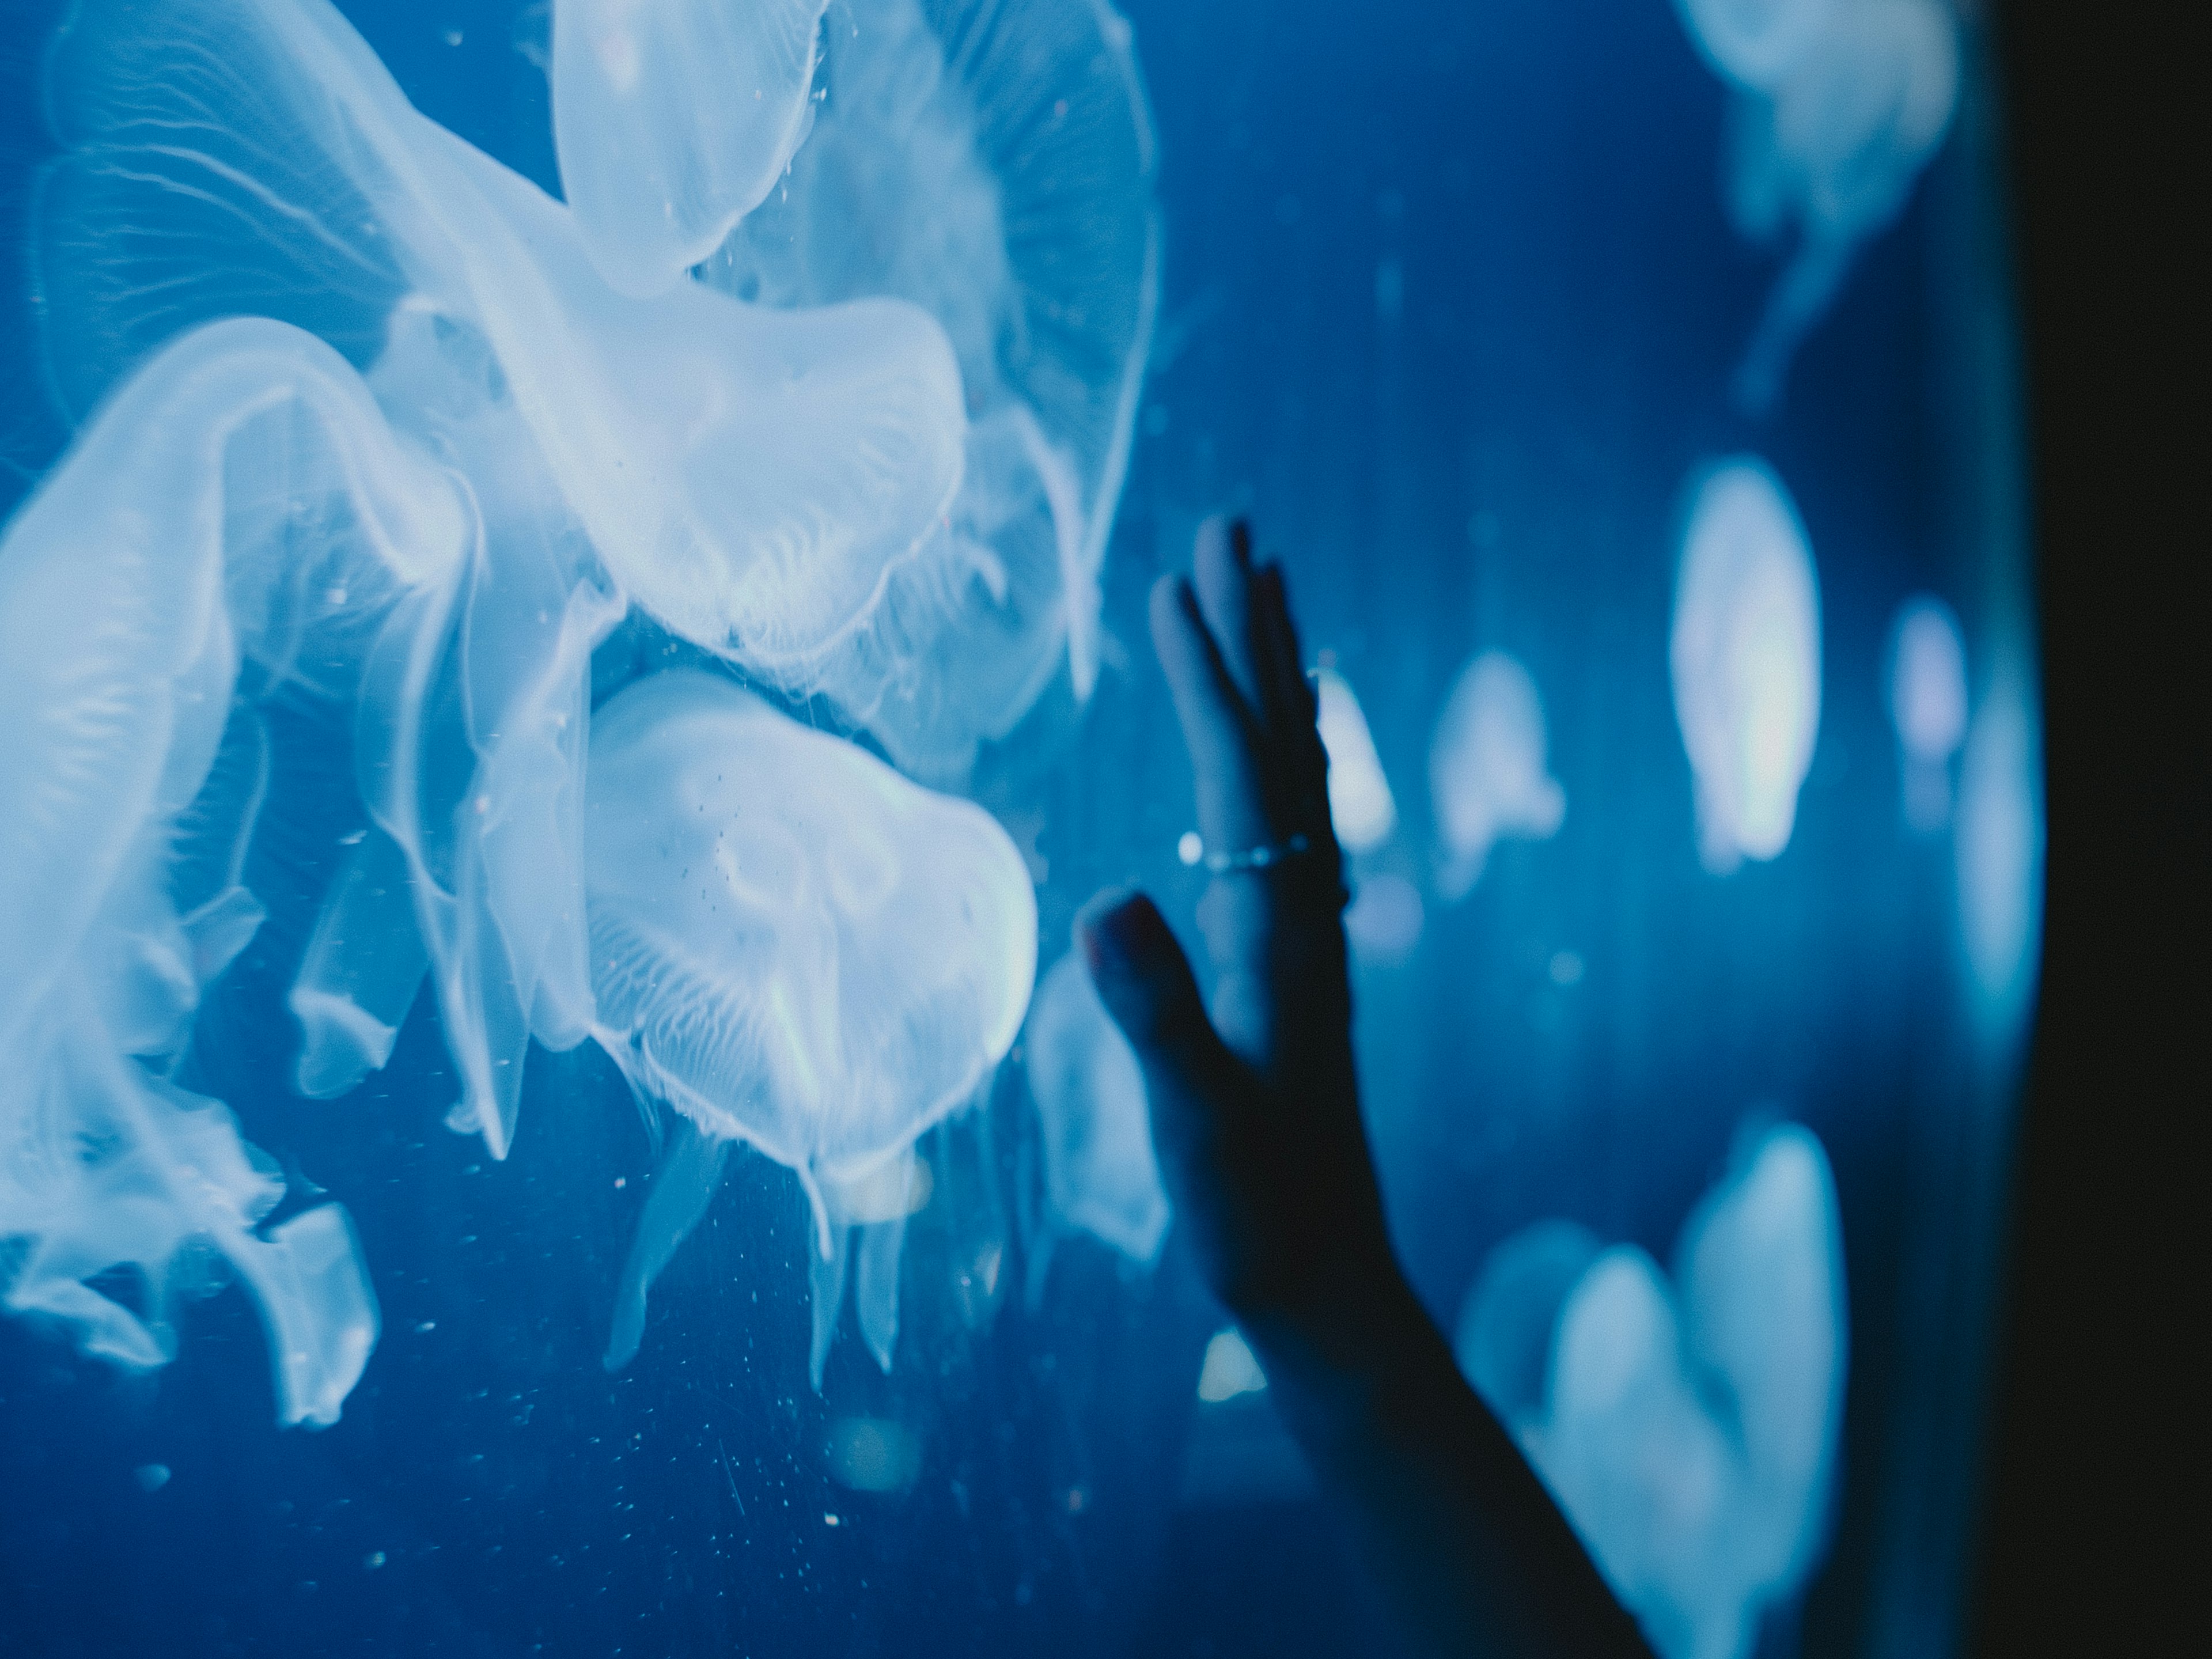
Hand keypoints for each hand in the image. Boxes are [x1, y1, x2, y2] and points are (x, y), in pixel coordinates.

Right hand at [1078, 518, 1394, 1343]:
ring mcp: (1306, 934)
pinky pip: (1287, 822)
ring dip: (1271, 679)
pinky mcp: (1292, 961)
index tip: (1177, 582)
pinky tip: (1257, 746)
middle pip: (1285, 747)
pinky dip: (1273, 753)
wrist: (1322, 1278)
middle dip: (1255, 636)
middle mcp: (1307, 914)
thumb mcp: (1195, 1120)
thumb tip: (1106, 895)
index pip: (1243, 777)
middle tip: (1234, 527)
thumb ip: (1155, 1014)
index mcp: (1281, 933)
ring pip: (1294, 775)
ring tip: (1252, 594)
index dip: (1210, 680)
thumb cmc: (1254, 1210)